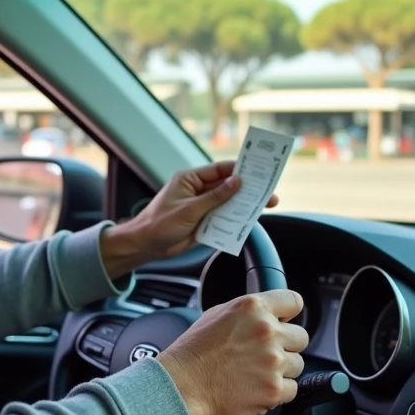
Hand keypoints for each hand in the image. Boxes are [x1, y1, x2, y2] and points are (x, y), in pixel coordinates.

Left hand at [100, 161, 278, 276]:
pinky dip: (235, 220)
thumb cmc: (159, 223)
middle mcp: (198, 190)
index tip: (258, 169)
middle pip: (228, 186)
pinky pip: (224, 218)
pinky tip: (250, 221)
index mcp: (191, 179)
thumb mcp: (189, 209)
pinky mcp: (204, 221)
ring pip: (228, 203)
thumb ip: (215, 196)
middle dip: (247, 189)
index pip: (220, 170)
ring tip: (266, 205)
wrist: (146, 245)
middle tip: (269, 191)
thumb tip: (236, 182)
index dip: (240, 169)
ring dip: (244, 205)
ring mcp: (202, 206)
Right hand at [155, 290, 306, 414]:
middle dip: (286, 345)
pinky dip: (277, 392)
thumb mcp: (217, 314)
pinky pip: (291, 390)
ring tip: (254, 373)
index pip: (294, 301)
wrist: (181, 386)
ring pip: (297, 365)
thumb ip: (248, 313)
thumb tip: (269, 316)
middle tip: (263, 354)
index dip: (288, 313)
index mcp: (253, 308)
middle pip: (301, 337)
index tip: (284, 322)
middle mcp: (267, 331)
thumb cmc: (193, 352)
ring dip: (281, 370)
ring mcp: (273, 362)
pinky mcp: (274, 389)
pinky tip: (255, 387)